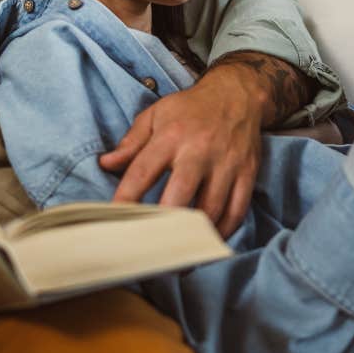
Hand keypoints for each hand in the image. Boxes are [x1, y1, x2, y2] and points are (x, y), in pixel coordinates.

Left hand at [99, 69, 261, 236]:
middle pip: (179, 196)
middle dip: (163, 224)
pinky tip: (206, 242)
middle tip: (148, 249)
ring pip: (210, 209)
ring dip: (193, 236)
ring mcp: (226, 164)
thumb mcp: (156, 114)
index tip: (114, 218)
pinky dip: (222, 232)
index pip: (143, 171)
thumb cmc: (190, 108)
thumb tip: (106, 163)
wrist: (237, 95)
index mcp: (171, 136)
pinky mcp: (247, 174)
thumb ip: (131, 142)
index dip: (127, 197)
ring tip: (177, 258)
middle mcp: (199, 151)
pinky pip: (236, 211)